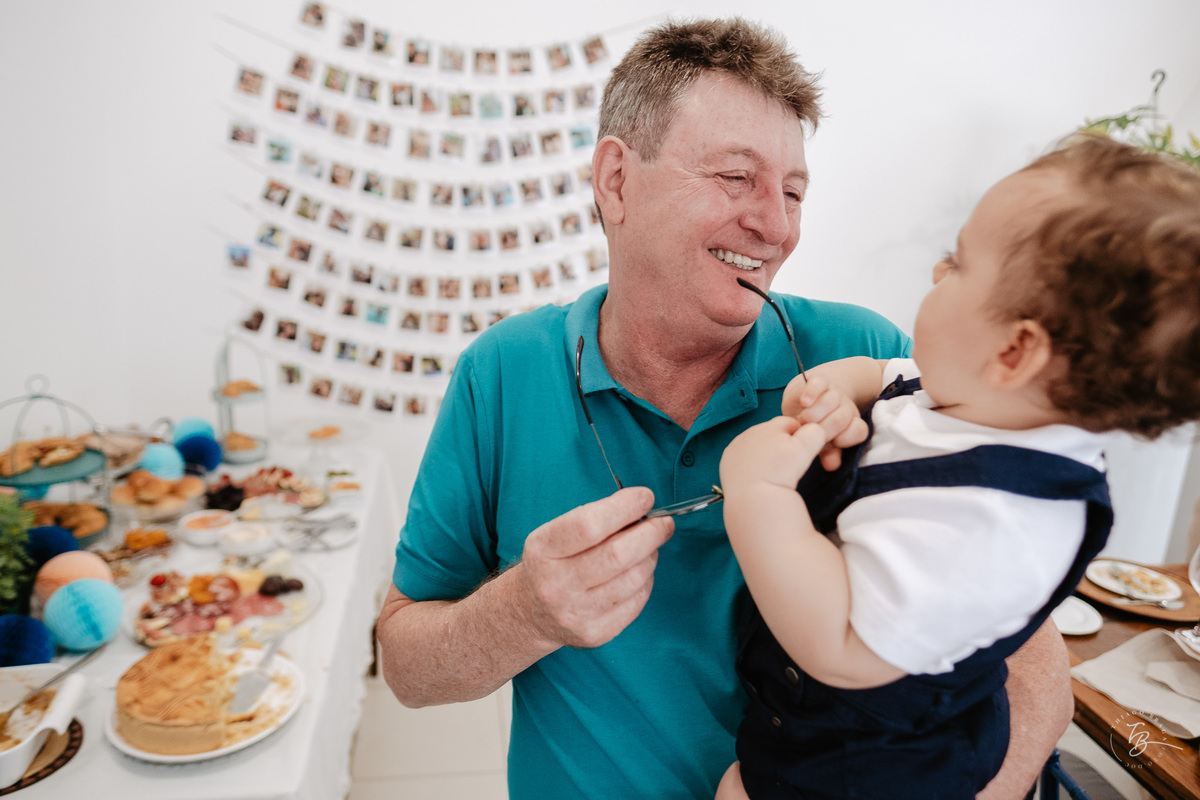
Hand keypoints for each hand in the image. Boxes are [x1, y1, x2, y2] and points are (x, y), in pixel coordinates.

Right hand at [517, 487, 673, 649]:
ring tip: (648, 547)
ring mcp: (576, 614)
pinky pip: (637, 602)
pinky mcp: (595, 634)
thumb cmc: (552, 562)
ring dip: (650, 556)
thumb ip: (595, 517)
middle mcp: (556, 585)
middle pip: (617, 555)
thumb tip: (640, 506)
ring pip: (634, 579)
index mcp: (543, 550)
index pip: (589, 525)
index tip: (645, 497)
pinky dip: (645, 581)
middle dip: (650, 533)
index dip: (624, 508)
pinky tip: (638, 571)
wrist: (530, 612)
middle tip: (664, 523)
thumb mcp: (556, 533)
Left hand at [720, 416, 828, 493]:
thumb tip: (815, 428)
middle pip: (771, 433)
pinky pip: (743, 456)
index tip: (803, 452)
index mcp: (770, 426)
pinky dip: (750, 462)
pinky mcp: (728, 459)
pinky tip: (758, 474)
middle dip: (781, 443)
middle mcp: (751, 431)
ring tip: (774, 471)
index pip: (790, 423)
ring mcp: (737, 445)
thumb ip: (814, 432)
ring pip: (757, 444)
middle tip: (788, 464)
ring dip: (765, 453)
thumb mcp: (804, 449)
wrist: (753, 498)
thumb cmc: (781, 473)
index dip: (799, 436)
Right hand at [781, 373, 867, 470]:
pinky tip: (804, 401)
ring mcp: (832, 393)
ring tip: (803, 418)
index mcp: (849, 424)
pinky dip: (812, 392)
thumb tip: (832, 466)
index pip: (858, 431)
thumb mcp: (822, 439)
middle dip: (822, 426)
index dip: (843, 438)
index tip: (828, 442)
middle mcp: (844, 408)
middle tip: (808, 430)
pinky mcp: (819, 380)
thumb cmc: (815, 421)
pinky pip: (819, 384)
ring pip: (832, 400)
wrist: (808, 391)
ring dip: (815, 411)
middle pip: (842, 417)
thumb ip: (828, 452)